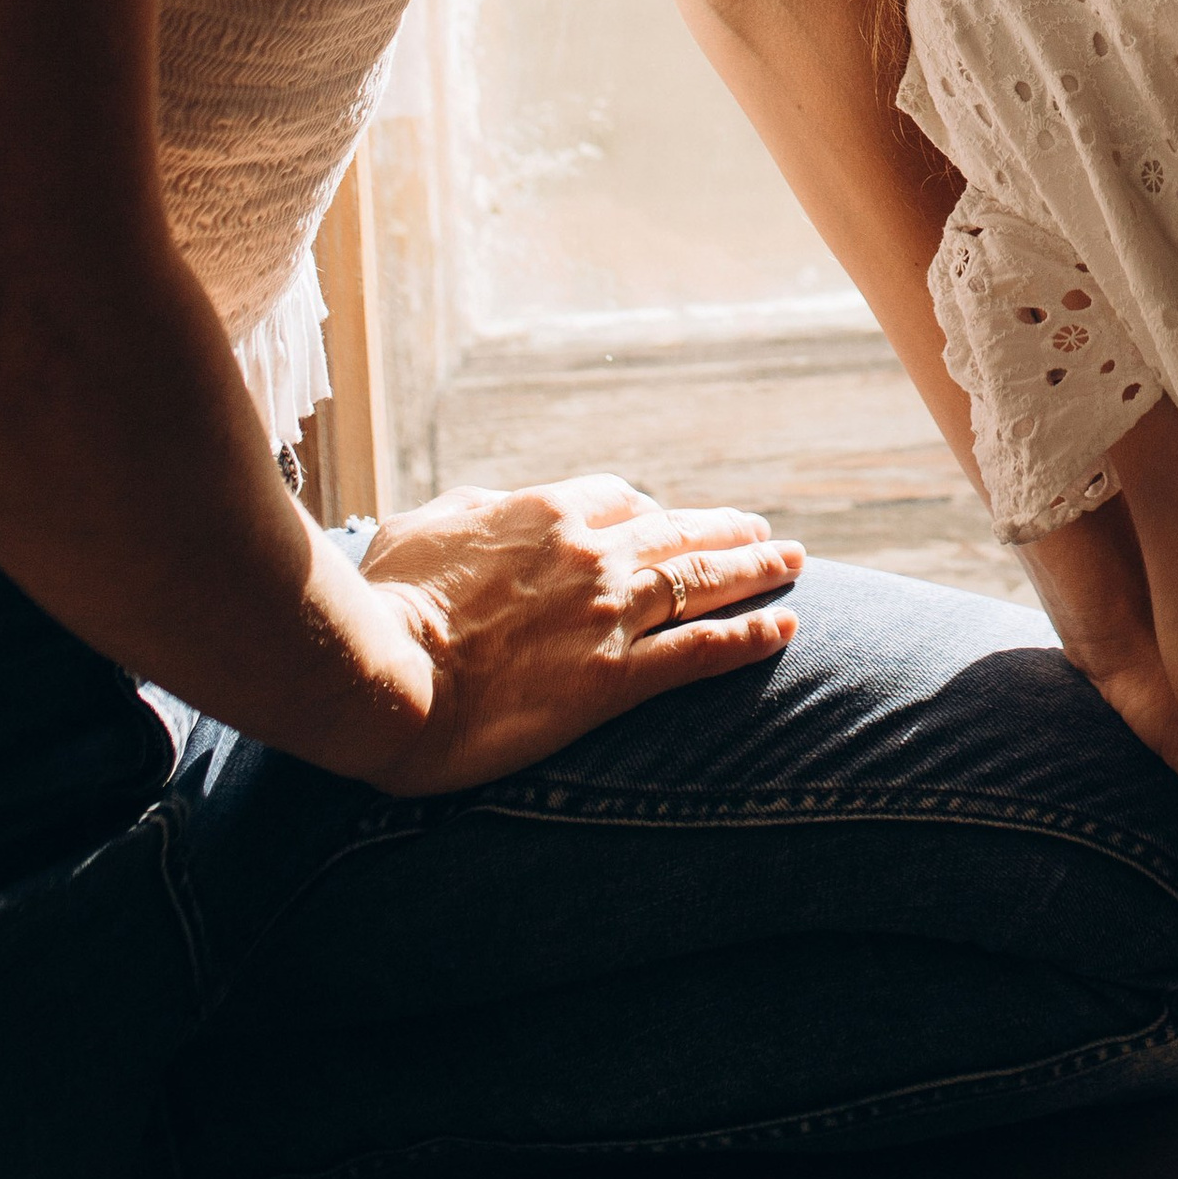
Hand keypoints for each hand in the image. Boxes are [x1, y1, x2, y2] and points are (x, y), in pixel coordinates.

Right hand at [354, 473, 803, 794]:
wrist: (385, 676)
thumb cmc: (386, 603)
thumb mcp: (420, 529)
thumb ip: (469, 512)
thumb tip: (490, 506)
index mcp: (546, 511)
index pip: (622, 500)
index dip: (653, 511)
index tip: (670, 522)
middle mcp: (591, 553)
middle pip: (679, 531)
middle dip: (726, 530)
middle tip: (764, 531)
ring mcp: (608, 613)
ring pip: (703, 581)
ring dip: (756, 569)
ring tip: (793, 562)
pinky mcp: (614, 678)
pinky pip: (701, 650)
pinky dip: (749, 637)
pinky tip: (785, 629)